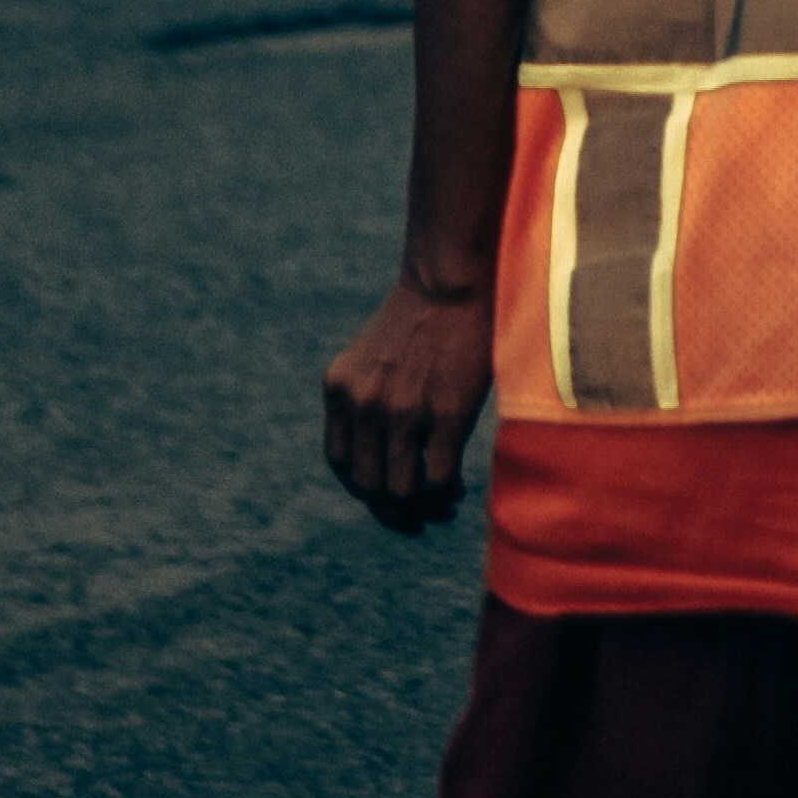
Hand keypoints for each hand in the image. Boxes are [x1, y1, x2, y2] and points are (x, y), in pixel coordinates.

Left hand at [323, 272, 494, 532]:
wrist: (450, 281)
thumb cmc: (418, 316)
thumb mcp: (369, 358)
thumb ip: (365, 399)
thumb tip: (382, 454)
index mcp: (340, 390)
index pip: (340, 463)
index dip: (362, 487)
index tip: (385, 494)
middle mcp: (364, 404)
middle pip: (367, 486)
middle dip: (392, 510)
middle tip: (415, 516)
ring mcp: (405, 411)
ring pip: (402, 491)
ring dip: (422, 508)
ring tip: (441, 505)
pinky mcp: (447, 414)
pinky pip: (438, 478)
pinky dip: (446, 493)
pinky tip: (457, 488)